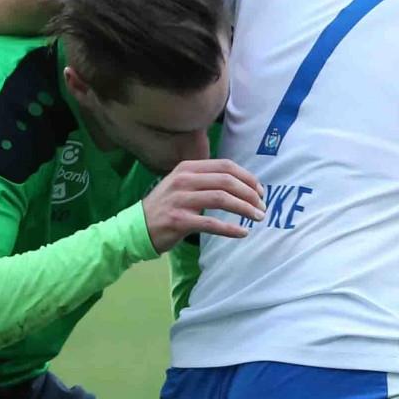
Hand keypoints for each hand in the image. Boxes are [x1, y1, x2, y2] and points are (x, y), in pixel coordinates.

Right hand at [142, 159, 266, 252]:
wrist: (137, 227)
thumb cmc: (166, 206)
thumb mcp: (182, 184)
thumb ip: (206, 179)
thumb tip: (242, 184)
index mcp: (188, 168)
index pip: (225, 166)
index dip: (247, 177)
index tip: (260, 190)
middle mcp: (184, 180)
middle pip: (226, 181)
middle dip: (250, 193)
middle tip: (262, 206)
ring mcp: (180, 200)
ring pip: (221, 199)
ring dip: (244, 208)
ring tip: (257, 217)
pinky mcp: (178, 221)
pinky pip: (210, 223)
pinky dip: (230, 228)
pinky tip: (243, 232)